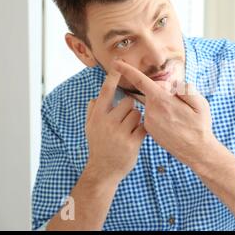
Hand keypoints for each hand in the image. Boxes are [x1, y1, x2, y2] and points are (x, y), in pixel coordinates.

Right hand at [84, 68, 146, 182]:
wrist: (103, 170)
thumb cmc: (98, 146)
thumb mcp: (90, 128)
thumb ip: (92, 112)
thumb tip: (95, 98)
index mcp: (97, 117)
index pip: (106, 92)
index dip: (113, 78)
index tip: (118, 65)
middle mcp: (107, 123)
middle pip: (128, 102)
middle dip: (129, 108)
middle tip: (125, 120)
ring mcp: (120, 133)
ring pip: (137, 114)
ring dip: (136, 120)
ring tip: (128, 131)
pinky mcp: (132, 142)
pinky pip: (143, 127)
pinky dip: (142, 131)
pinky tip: (135, 138)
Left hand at [112, 59, 215, 167]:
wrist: (196, 151)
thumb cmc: (200, 126)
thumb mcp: (200, 103)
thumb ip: (185, 89)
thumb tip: (172, 86)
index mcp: (162, 101)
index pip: (141, 81)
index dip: (128, 71)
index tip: (116, 63)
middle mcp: (151, 111)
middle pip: (153, 92)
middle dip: (164, 93)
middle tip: (182, 106)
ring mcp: (149, 121)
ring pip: (153, 104)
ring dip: (163, 105)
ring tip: (179, 118)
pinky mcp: (149, 129)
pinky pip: (153, 114)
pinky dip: (162, 115)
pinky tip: (173, 124)